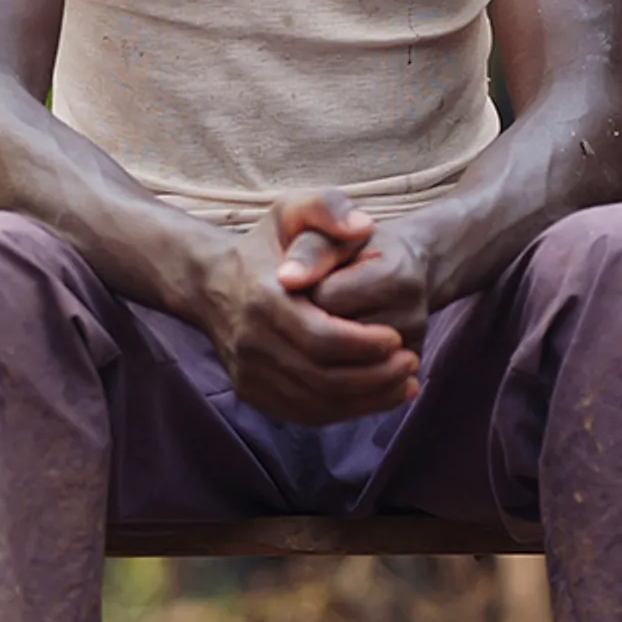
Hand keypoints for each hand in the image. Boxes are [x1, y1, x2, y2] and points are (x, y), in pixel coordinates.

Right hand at [199, 192, 419, 424]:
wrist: (211, 283)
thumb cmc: (265, 245)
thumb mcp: (291, 210)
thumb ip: (329, 208)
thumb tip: (363, 227)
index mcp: (263, 299)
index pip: (322, 337)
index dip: (366, 345)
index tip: (398, 338)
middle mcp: (251, 342)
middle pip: (322, 377)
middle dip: (374, 376)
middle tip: (411, 362)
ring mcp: (248, 373)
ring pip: (315, 403)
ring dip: (367, 399)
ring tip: (404, 382)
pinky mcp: (252, 393)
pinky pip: (304, 413)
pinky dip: (345, 411)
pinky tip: (377, 397)